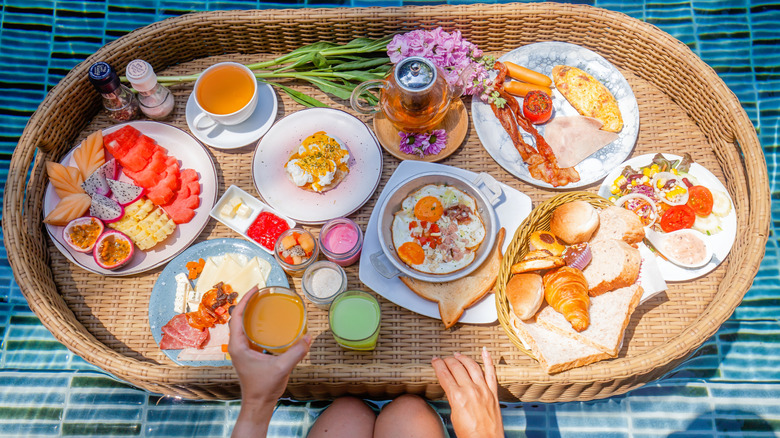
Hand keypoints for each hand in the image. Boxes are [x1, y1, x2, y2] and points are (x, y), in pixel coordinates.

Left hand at [228, 290, 310, 437]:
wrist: (258, 404)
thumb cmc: (264, 387)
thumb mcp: (281, 368)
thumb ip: (295, 352)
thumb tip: (308, 337)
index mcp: (238, 346)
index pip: (236, 316)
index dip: (245, 300)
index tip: (255, 289)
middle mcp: (237, 346)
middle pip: (238, 318)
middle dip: (248, 303)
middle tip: (262, 292)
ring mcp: (242, 350)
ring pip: (243, 326)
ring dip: (251, 313)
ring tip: (264, 303)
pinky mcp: (249, 355)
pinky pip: (250, 334)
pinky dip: (257, 324)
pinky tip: (269, 323)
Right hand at [432, 348, 502, 437]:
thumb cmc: (468, 433)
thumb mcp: (454, 414)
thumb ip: (453, 397)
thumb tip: (452, 387)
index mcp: (457, 397)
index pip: (444, 374)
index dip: (438, 365)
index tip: (434, 360)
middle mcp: (470, 390)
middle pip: (456, 367)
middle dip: (447, 360)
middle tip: (443, 358)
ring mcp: (483, 389)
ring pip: (472, 366)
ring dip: (463, 358)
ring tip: (457, 355)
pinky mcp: (493, 392)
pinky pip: (491, 372)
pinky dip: (488, 360)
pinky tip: (485, 351)